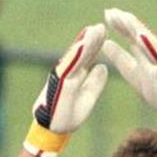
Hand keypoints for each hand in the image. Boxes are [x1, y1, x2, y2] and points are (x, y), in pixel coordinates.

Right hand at [23, 24, 108, 156]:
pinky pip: (69, 67)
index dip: (94, 45)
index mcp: (75, 76)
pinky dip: (76, 56)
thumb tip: (103, 66)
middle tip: (101, 26)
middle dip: (90, 40)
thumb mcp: (88, 98)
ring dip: (84, 43)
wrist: (54, 130)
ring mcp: (62, 77)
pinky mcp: (59, 83)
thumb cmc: (68, 116)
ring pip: (75, 57)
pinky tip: (83, 46)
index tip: (103, 32)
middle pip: (81, 54)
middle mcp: (67, 73)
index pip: (86, 58)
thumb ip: (95, 83)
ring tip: (94, 31)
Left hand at [102, 8, 156, 129]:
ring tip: (124, 17)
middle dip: (125, 22)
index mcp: (146, 51)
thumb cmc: (152, 88)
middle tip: (110, 12)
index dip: (120, 25)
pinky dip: (148, 45)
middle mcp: (155, 51)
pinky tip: (139, 36)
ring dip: (136, 28)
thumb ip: (119, 57)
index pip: (132, 34)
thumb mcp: (130, 70)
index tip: (107, 14)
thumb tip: (104, 43)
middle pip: (139, 33)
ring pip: (148, 41)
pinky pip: (156, 56)